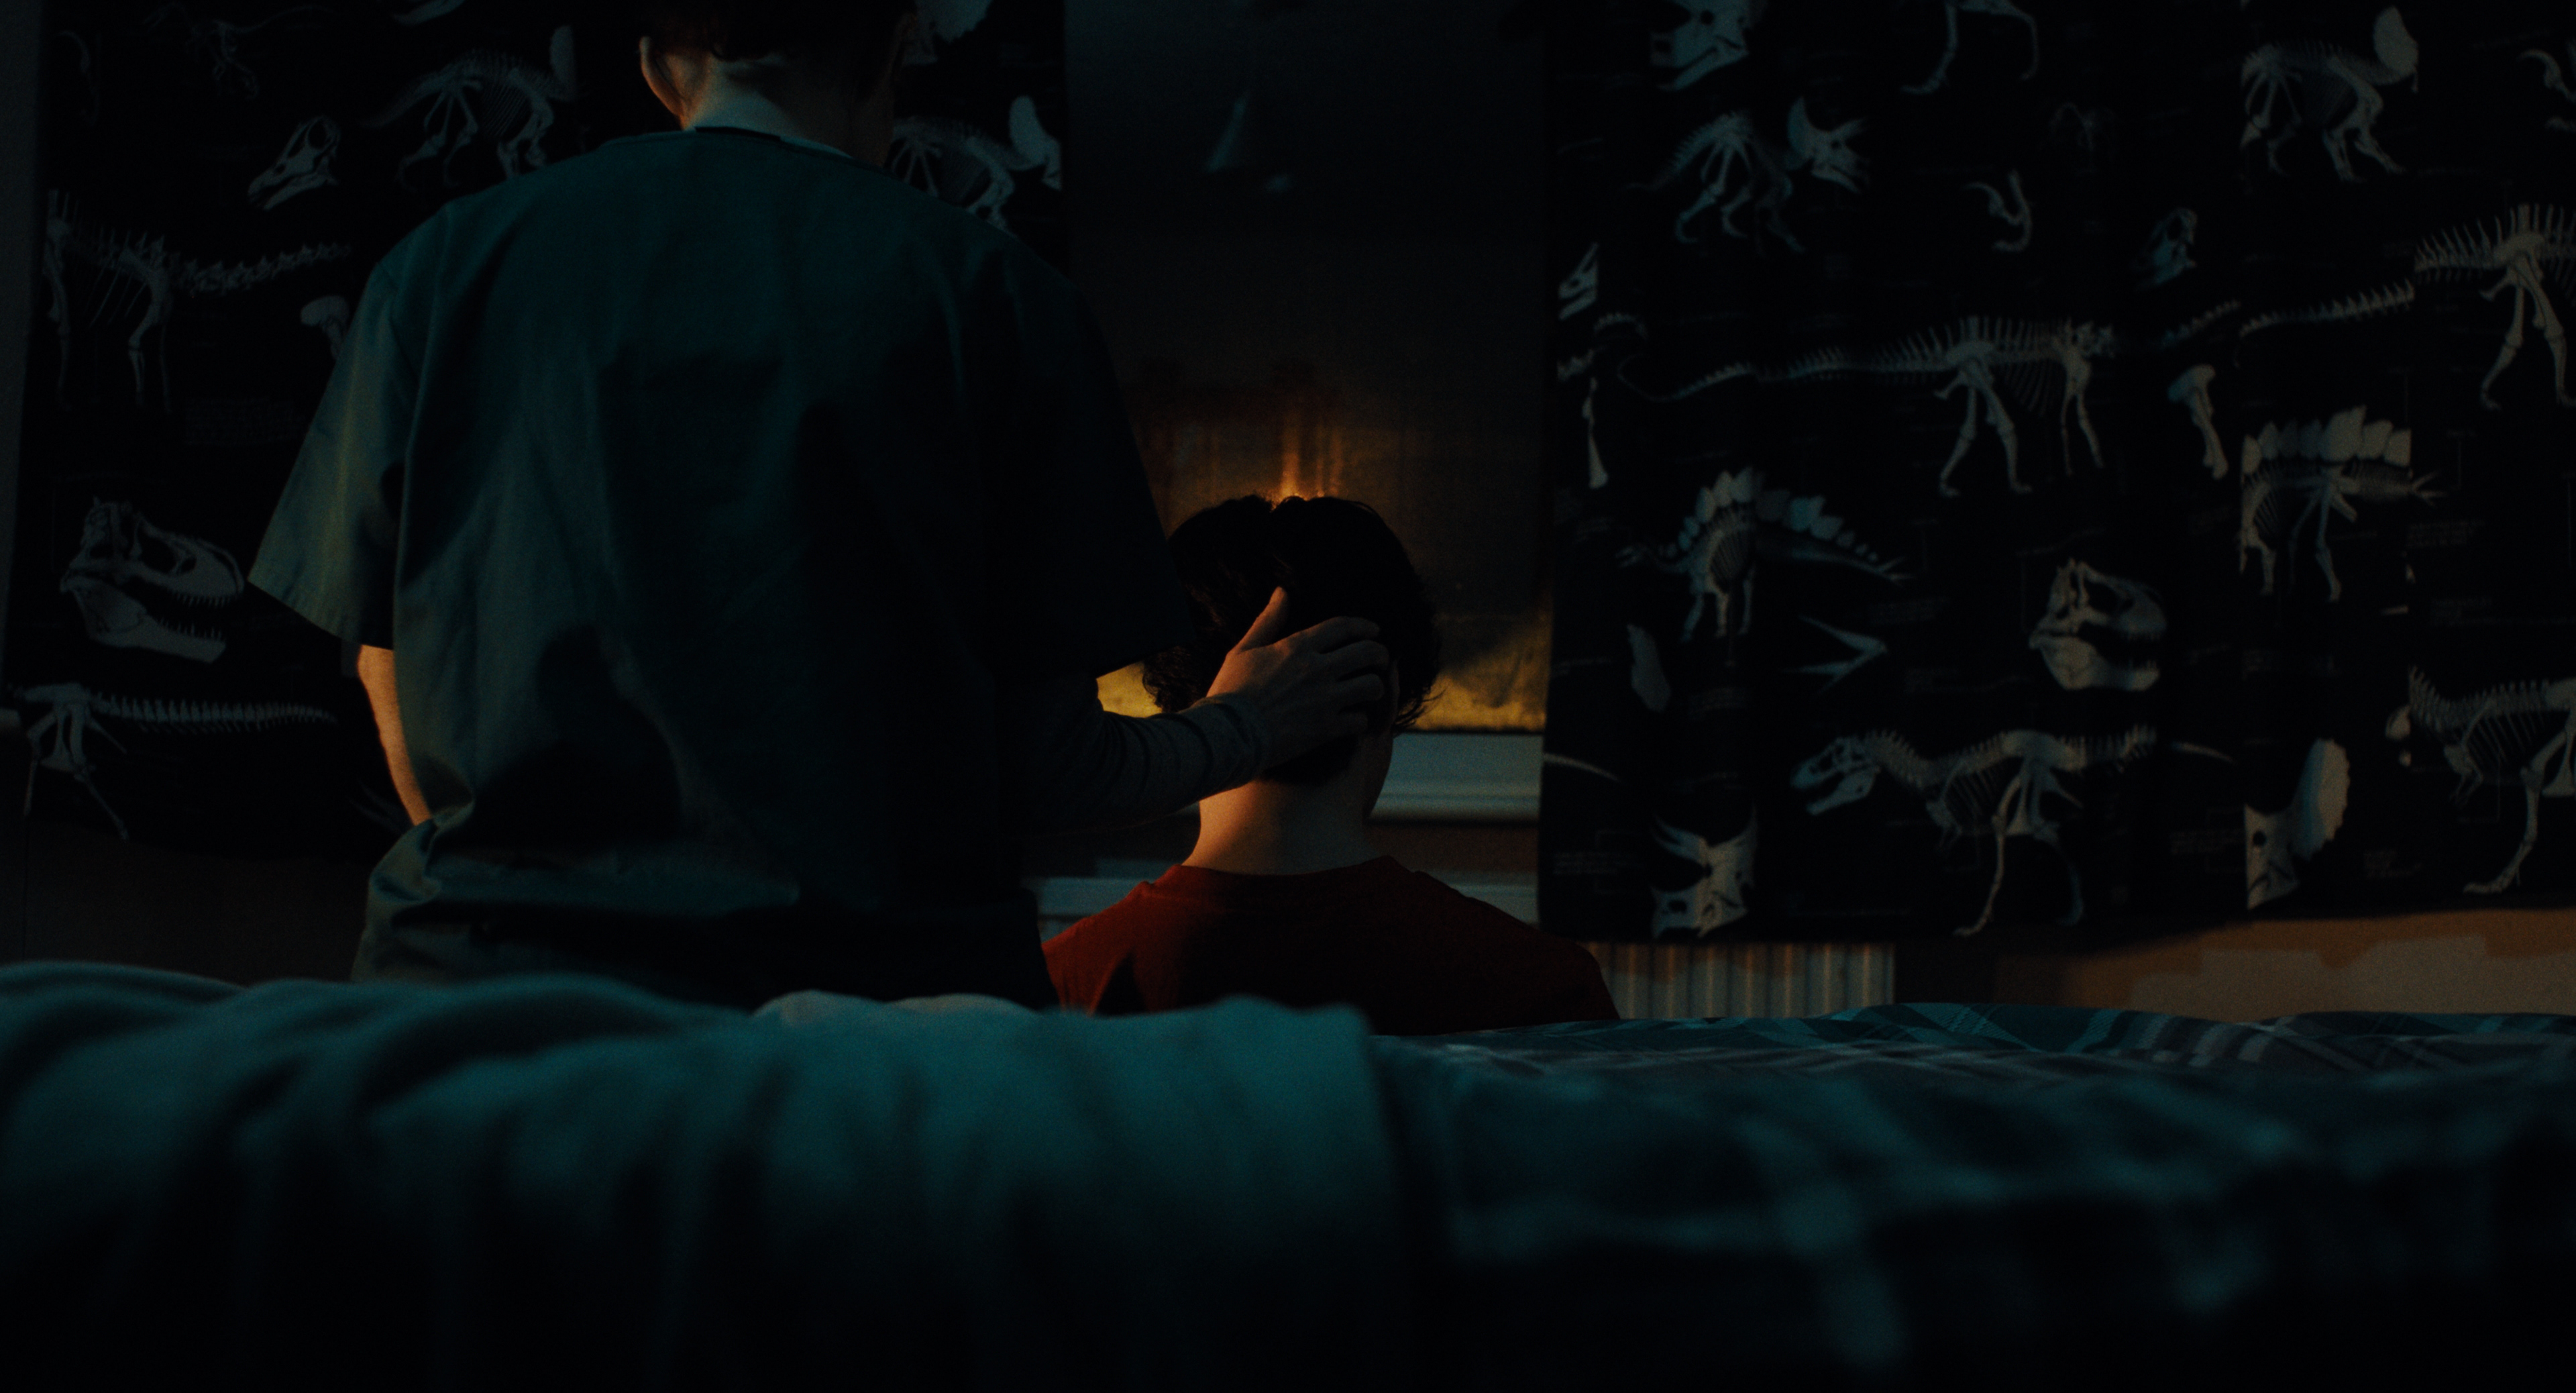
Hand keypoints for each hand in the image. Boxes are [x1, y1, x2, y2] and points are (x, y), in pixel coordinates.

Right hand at [1205, 588, 1388, 765]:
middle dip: (1380, 654)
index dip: (1364, 626)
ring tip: (1369, 691)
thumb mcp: (1244, 649)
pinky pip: (1360, 721)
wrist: (1226, 734)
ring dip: (1375, 687)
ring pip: (1371, 686)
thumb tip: (1282, 592)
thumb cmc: (1230, 692)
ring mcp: (1324, 699)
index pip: (1343, 627)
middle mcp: (1317, 669)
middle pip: (1367, 652)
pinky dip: (1360, 720)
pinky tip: (1353, 721)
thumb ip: (1268, 620)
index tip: (1374, 631)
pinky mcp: (1325, 728)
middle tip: (1381, 660)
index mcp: (1297, 646)